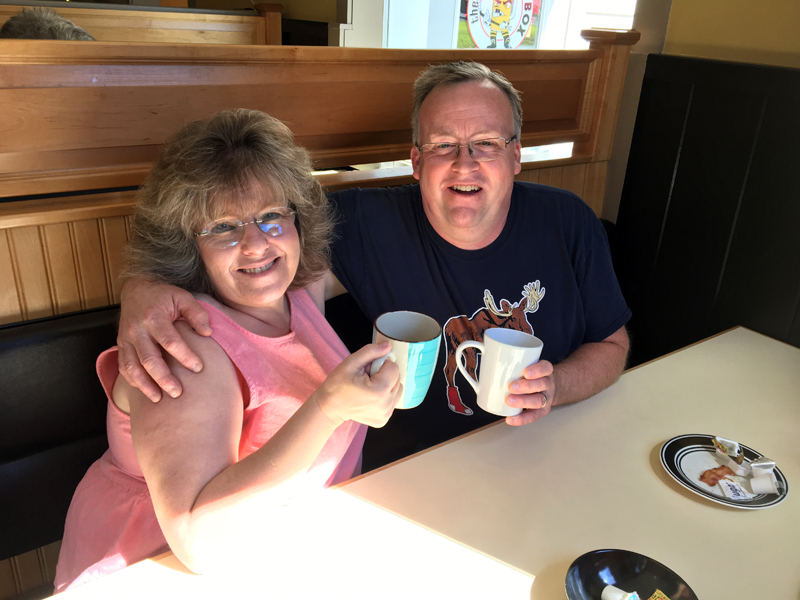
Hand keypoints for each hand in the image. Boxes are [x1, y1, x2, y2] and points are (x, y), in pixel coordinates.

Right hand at [117, 278, 211, 401]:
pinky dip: (132, 380)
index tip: (198, 368)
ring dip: (145, 385)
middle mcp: (137, 330)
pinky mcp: (121, 345)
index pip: (170, 342)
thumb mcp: (182, 297)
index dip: (185, 356)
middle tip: (178, 393)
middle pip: (150, 359)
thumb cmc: (163, 295)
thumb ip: (196, 313)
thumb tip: (207, 332)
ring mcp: (126, 339)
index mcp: (154, 317)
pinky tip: (145, 391)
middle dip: (164, 379)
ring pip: (133, 367)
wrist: (136, 289)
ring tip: (159, 399)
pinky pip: (123, 366)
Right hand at [313, 342, 402, 427]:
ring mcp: (385, 414)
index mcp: (379, 390)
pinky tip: (371, 397)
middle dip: (384, 374)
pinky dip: (385, 396)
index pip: (394, 367)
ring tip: (369, 388)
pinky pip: (393, 400)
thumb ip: (371, 352)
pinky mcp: (384, 419)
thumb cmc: (337, 385)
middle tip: (367, 379)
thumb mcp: (350, 363)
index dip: (381, 364)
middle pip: (397, 378)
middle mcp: (385, 405)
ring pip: (397, 389)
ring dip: (387, 385)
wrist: (328, 408)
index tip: (368, 370)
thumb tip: (388, 346)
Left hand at [504, 360, 554, 425]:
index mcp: (545, 371)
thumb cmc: (533, 376)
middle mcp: (548, 384)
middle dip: (526, 386)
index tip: (525, 372)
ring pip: (538, 400)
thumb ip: (514, 362)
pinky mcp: (542, 411)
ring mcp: (546, 398)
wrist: (548, 388)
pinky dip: (521, 419)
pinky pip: (533, 416)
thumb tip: (488, 355)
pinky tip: (510, 419)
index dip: (537, 370)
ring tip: (509, 401)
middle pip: (542, 384)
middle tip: (511, 387)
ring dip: (523, 401)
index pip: (545, 368)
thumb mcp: (529, 365)